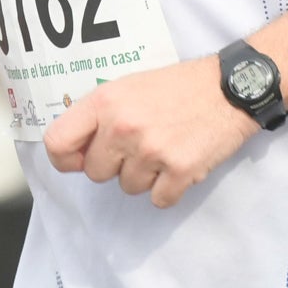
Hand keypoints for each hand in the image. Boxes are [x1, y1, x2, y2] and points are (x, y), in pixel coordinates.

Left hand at [41, 56, 256, 207]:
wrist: (230, 88)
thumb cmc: (178, 87)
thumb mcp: (128, 86)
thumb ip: (99, 115)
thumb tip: (75, 150)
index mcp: (105, 102)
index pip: (58, 143)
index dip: (66, 159)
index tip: (79, 160)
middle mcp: (123, 127)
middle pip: (96, 173)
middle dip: (115, 166)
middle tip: (140, 145)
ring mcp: (151, 151)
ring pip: (129, 188)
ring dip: (145, 176)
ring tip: (165, 148)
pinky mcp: (180, 170)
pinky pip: (159, 200)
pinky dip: (169, 189)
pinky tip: (179, 163)